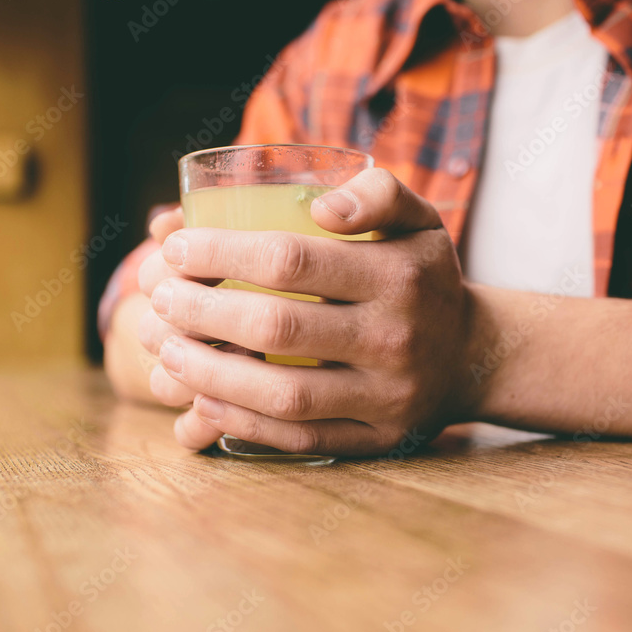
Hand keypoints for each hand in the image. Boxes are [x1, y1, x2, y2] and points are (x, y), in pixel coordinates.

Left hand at [147, 168, 482, 456]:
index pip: (291, 260)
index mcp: (398, 274)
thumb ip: (376, 192)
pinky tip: (201, 399)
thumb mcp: (419, 220)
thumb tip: (318, 206)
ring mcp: (386, 397)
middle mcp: (395, 337)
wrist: (471, 356)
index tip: (175, 247)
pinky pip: (299, 438)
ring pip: (284, 394)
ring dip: (210, 374)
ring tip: (165, 349)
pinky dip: (242, 422)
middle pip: (278, 327)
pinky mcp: (374, 438)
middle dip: (202, 312)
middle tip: (160, 298)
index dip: (221, 253)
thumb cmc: (422, 278)